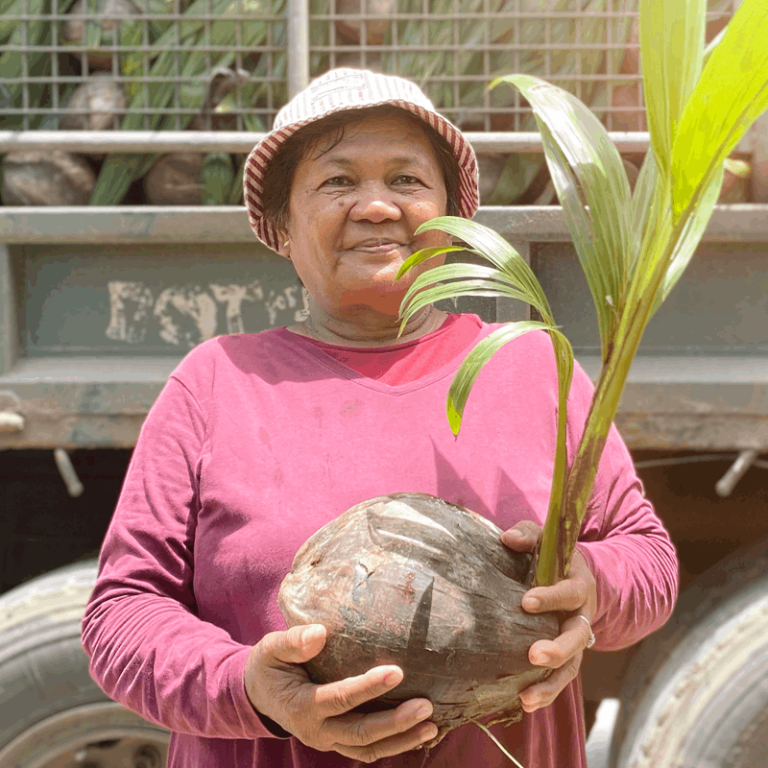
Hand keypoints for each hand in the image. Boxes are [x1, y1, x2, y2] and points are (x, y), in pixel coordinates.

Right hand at [244, 624, 437, 761]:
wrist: (257, 694)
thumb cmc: (269, 665)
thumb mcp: (271, 649)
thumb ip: (292, 642)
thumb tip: (319, 633)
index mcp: (301, 706)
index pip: (340, 699)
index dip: (368, 687)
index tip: (398, 671)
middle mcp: (317, 730)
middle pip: (361, 733)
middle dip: (396, 722)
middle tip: (427, 706)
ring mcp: (328, 740)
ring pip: (368, 748)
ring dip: (402, 740)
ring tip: (432, 724)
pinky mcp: (338, 740)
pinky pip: (368, 748)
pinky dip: (395, 744)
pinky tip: (420, 731)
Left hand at [502, 520, 597, 712]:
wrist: (573, 576)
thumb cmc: (551, 556)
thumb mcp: (544, 540)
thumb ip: (528, 535)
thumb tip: (507, 538)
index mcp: (579, 584)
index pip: (569, 592)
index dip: (550, 597)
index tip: (526, 602)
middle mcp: (582, 615)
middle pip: (577, 637)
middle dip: (557, 648)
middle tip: (534, 655)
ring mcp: (576, 640)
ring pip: (572, 666)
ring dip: (551, 683)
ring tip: (527, 698)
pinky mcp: (567, 657)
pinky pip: (561, 678)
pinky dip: (546, 692)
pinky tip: (525, 704)